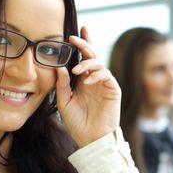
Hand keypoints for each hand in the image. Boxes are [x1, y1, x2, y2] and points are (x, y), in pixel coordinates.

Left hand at [55, 26, 121, 147]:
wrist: (91, 139)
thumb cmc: (77, 123)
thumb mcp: (64, 102)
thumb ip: (61, 84)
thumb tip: (59, 66)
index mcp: (82, 81)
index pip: (82, 59)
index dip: (80, 45)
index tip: (72, 33)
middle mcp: (94, 80)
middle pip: (92, 56)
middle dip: (84, 44)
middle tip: (73, 38)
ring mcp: (104, 84)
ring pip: (99, 63)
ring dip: (87, 63)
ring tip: (77, 71)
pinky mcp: (113, 90)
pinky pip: (107, 75)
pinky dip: (97, 74)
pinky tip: (87, 81)